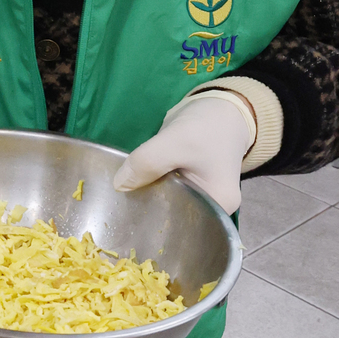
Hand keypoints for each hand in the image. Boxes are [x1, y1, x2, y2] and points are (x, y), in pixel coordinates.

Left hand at [113, 93, 255, 214]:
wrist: (219, 108)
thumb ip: (147, 162)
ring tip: (120, 201)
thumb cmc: (206, 126)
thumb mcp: (175, 142)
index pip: (188, 230)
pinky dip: (148, 190)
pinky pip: (164, 194)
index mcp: (220, 207)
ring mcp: (199, 198)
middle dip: (147, 215)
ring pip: (166, 207)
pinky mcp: (187, 187)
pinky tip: (131, 189)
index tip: (128, 223)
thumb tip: (119, 185)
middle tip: (117, 211)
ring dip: (145, 201)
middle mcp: (212, 209)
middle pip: (175, 220)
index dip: (157, 228)